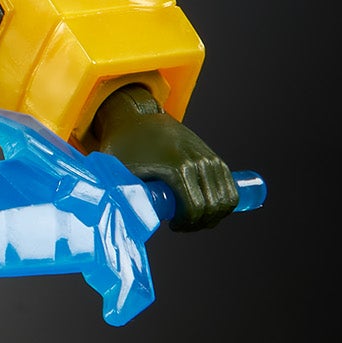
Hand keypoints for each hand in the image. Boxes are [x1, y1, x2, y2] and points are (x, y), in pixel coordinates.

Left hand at [91, 84, 238, 230]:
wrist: (136, 117)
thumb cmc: (123, 147)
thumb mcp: (118, 173)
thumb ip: (120, 196)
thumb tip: (112, 221)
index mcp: (176, 168)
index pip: (195, 209)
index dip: (187, 224)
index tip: (173, 226)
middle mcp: (197, 162)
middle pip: (214, 207)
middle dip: (200, 223)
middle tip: (181, 225)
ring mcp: (208, 158)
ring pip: (227, 199)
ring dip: (213, 215)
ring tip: (192, 218)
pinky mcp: (213, 157)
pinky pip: (229, 187)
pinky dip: (223, 201)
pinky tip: (204, 207)